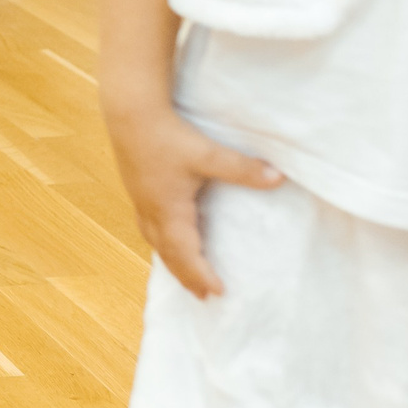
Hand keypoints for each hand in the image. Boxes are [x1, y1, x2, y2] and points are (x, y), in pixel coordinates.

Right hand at [105, 102, 281, 296]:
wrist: (128, 110)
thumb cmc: (167, 135)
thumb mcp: (209, 154)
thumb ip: (243, 169)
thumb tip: (278, 178)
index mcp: (169, 210)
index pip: (185, 253)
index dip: (201, 274)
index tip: (218, 293)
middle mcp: (151, 209)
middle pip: (167, 252)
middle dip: (185, 275)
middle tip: (203, 296)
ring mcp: (140, 198)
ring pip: (153, 238)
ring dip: (170, 258)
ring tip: (183, 271)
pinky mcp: (136, 185)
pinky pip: (147, 224)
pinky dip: (160, 239)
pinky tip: (166, 232)